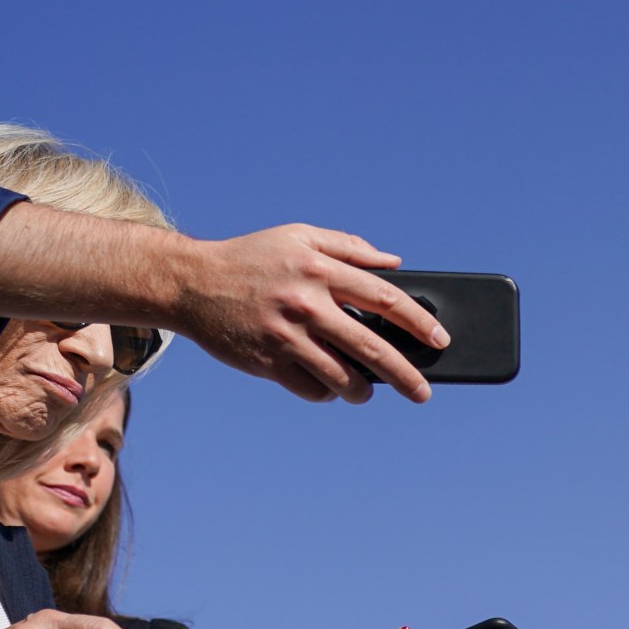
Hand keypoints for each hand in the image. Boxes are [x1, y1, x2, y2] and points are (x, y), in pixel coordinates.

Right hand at [167, 225, 448, 404]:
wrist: (190, 282)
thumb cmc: (251, 257)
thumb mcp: (298, 236)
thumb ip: (348, 246)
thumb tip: (394, 263)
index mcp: (319, 269)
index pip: (384, 298)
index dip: (418, 321)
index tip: (439, 339)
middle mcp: (306, 304)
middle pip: (372, 348)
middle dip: (406, 375)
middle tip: (423, 392)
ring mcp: (286, 336)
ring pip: (343, 378)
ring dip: (364, 390)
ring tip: (369, 390)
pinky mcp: (266, 362)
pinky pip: (311, 389)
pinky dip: (327, 392)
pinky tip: (330, 386)